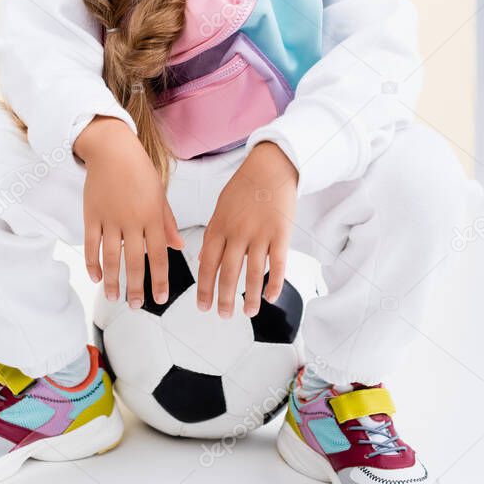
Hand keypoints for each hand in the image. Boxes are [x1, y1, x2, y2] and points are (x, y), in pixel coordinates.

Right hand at [77, 116, 184, 307]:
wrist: (113, 149)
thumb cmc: (140, 171)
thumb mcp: (160, 195)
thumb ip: (168, 223)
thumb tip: (179, 248)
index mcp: (153, 216)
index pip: (158, 255)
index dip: (159, 280)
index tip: (160, 299)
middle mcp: (133, 220)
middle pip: (134, 261)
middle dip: (136, 287)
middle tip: (137, 306)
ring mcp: (110, 218)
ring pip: (111, 257)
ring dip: (113, 281)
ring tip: (113, 298)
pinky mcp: (92, 215)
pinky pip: (91, 245)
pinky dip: (93, 262)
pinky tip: (97, 276)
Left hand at [196, 141, 298, 318]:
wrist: (270, 167)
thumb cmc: (244, 188)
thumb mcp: (221, 208)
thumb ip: (213, 235)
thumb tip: (203, 262)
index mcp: (219, 226)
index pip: (207, 264)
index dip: (204, 288)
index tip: (202, 306)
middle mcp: (237, 232)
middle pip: (228, 272)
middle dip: (223, 298)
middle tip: (222, 315)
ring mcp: (260, 234)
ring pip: (253, 273)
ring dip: (249, 297)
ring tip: (247, 312)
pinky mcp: (281, 234)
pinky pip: (278, 265)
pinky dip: (274, 283)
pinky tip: (270, 297)